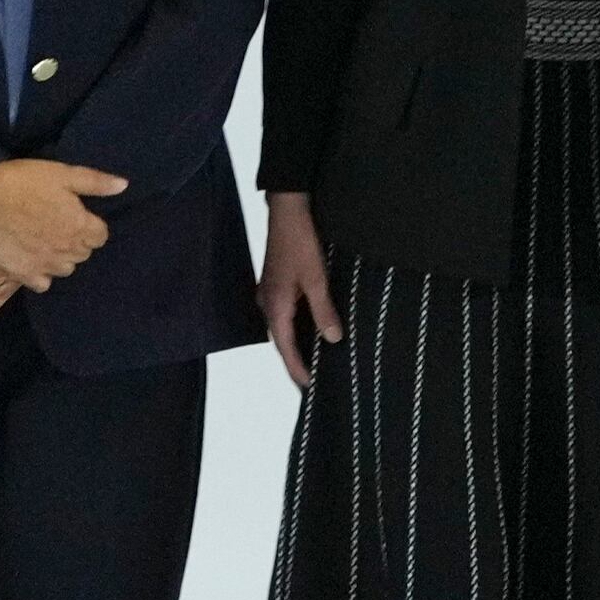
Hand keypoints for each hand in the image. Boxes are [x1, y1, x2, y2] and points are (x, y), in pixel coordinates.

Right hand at [0, 157, 125, 287]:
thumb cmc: (23, 181)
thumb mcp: (63, 173)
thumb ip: (95, 182)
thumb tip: (124, 186)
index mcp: (80, 225)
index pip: (101, 236)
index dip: (90, 225)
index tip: (76, 216)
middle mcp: (67, 250)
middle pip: (84, 252)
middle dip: (77, 241)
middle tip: (58, 225)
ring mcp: (46, 264)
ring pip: (66, 269)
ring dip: (60, 257)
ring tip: (44, 241)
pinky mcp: (24, 275)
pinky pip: (44, 284)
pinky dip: (41, 274)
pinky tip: (32, 259)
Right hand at [258, 189, 342, 389]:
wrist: (286, 211)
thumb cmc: (300, 242)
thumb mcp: (316, 279)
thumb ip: (324, 310)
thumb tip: (332, 339)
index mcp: (275, 308)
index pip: (285, 349)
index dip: (298, 370)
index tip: (309, 388)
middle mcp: (267, 304)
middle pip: (281, 342)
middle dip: (296, 362)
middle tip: (313, 380)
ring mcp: (269, 294)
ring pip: (283, 328)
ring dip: (296, 345)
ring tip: (313, 361)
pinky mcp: (275, 285)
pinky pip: (284, 315)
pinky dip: (296, 328)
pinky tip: (311, 329)